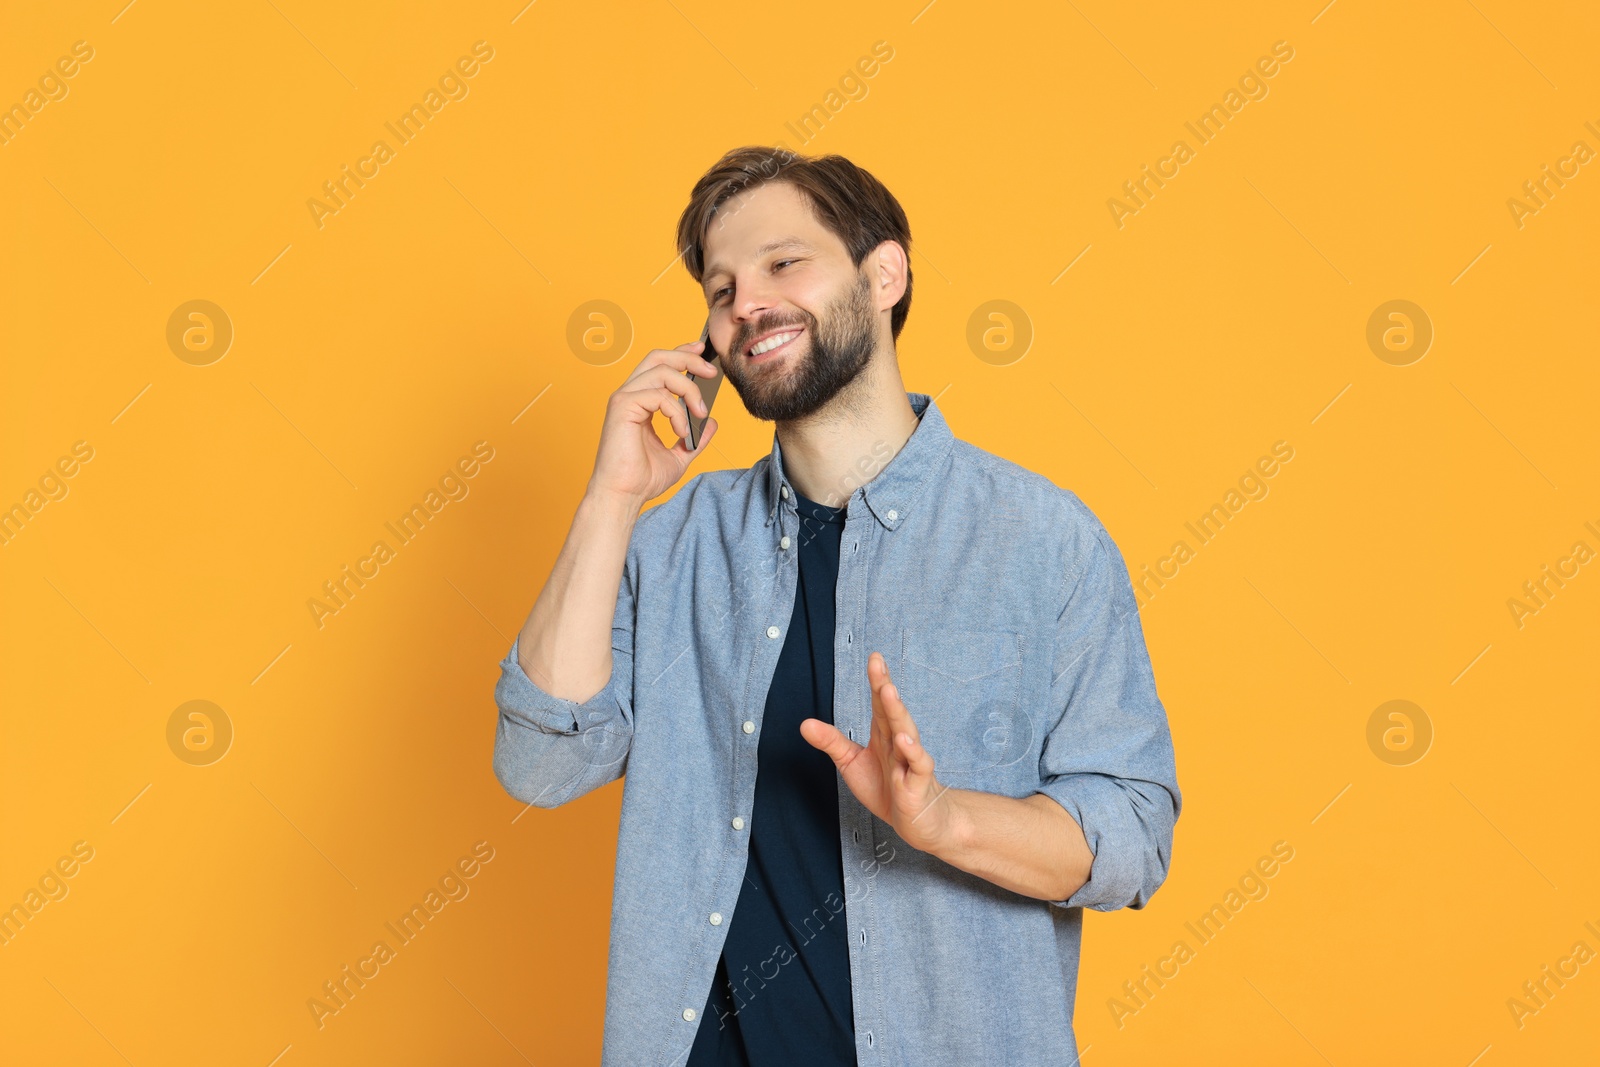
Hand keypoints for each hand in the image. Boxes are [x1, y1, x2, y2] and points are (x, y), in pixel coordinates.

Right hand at [587, 339, 718, 508]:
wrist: (624, 496)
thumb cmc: (642, 478)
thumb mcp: (680, 454)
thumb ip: (695, 437)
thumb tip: (711, 422)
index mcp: (640, 401)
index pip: (660, 365)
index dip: (681, 352)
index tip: (702, 351)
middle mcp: (629, 395)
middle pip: (658, 357)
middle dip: (687, 358)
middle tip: (710, 371)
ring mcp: (624, 399)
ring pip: (662, 372)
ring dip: (688, 389)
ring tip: (699, 412)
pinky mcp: (622, 407)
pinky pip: (658, 395)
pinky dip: (676, 411)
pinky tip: (681, 430)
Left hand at [800, 651, 958, 853]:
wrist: (918, 822)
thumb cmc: (888, 788)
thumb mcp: (852, 763)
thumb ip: (832, 742)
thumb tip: (804, 723)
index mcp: (884, 734)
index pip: (880, 703)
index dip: (877, 680)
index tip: (874, 657)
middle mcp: (899, 742)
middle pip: (891, 711)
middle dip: (885, 687)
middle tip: (878, 665)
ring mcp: (910, 762)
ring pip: (907, 732)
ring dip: (897, 712)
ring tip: (888, 692)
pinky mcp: (918, 784)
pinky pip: (918, 765)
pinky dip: (912, 752)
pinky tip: (903, 740)